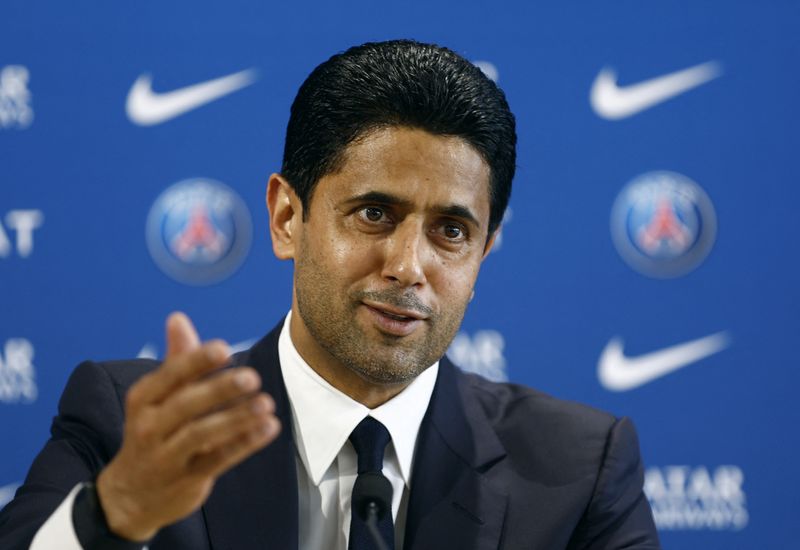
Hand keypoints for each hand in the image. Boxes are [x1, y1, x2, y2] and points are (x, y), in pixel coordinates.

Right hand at [95, 312, 280, 540]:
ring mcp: (168, 455)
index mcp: (143, 398)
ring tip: (266, 404)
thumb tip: (178, 318)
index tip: (223, 349)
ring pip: (202, 434)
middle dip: (220, 389)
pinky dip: (245, 443)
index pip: (169, 375)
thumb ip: (176, 359)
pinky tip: (268, 428)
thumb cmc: (152, 433)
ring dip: (237, 418)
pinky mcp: (188, 478)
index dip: (195, 361)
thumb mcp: (155, 397)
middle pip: (186, 405)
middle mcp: (150, 425)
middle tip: (252, 378)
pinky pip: (218, 459)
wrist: (130, 496)